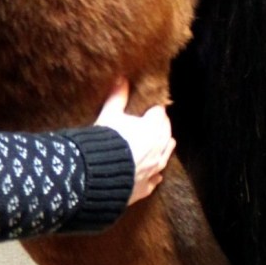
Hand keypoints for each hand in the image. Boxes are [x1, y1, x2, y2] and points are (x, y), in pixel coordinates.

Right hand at [95, 79, 174, 204]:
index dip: (154, 110)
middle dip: (162, 127)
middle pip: (166, 134)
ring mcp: (154, 169)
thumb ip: (117, 97)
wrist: (99, 173)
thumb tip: (121, 78)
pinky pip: (154, 179)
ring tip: (163, 143)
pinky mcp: (145, 186)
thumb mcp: (109, 115)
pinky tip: (155, 175)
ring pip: (165, 156)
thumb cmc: (106, 140)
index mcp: (153, 128)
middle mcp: (158, 149)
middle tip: (155, 123)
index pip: (159, 114)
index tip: (150, 108)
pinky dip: (155, 175)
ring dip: (164, 149)